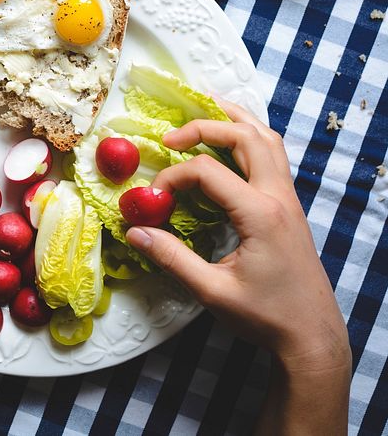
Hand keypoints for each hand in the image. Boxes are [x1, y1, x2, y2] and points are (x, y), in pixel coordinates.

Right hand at [124, 102, 350, 375]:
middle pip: (246, 136)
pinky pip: (273, 157)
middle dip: (205, 125)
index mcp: (260, 213)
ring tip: (205, 111)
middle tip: (170, 136)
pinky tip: (230, 146)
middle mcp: (278, 197)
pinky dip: (249, 139)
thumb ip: (172, 258)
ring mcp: (288, 200)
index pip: (207, 172)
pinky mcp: (289, 208)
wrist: (312, 335)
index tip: (152, 200)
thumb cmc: (265, 316)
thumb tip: (134, 232)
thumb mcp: (212, 291)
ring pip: (268, 139)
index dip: (172, 178)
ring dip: (235, 121)